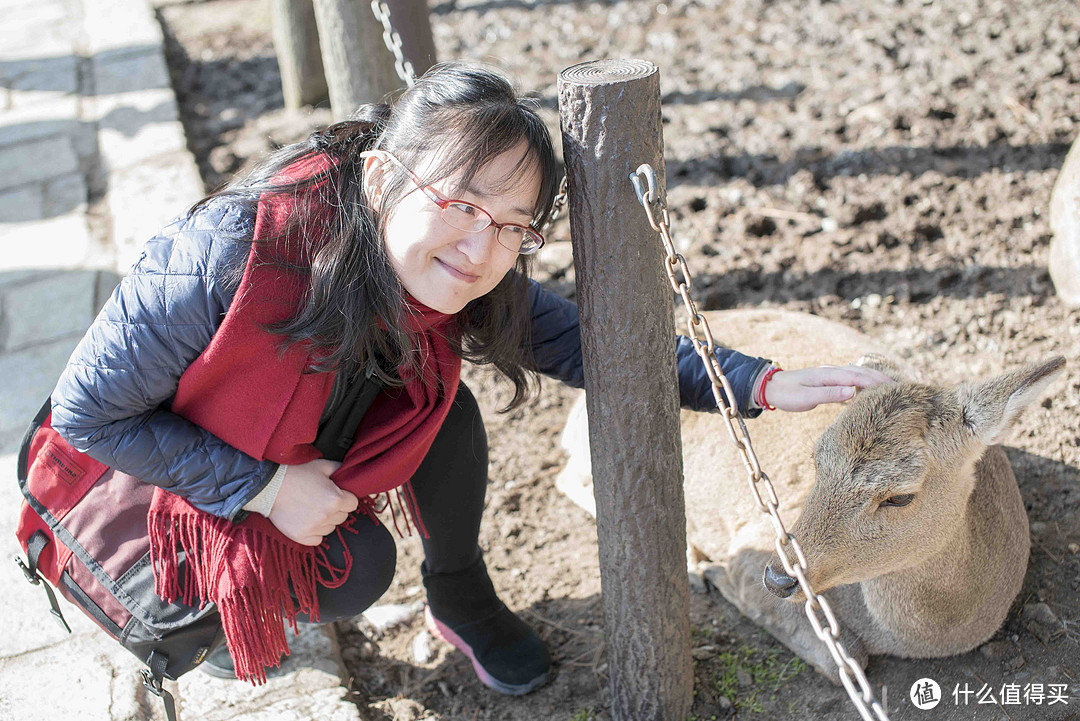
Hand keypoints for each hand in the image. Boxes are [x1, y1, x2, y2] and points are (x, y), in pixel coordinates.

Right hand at [266, 459, 357, 545]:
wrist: (268, 485)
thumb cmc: (296, 473)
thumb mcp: (321, 465)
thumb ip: (340, 470)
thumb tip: (350, 473)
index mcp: (336, 499)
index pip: (353, 504)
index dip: (345, 497)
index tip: (336, 494)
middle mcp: (327, 516)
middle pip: (343, 517)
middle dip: (336, 509)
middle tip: (321, 499)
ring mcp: (314, 528)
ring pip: (330, 528)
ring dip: (325, 521)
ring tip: (311, 508)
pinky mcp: (301, 536)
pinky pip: (317, 539)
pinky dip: (314, 532)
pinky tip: (306, 520)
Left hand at [764, 365, 893, 411]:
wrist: (770, 387)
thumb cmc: (787, 394)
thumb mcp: (806, 398)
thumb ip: (829, 395)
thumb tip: (852, 392)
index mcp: (829, 375)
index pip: (860, 377)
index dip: (879, 383)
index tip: (896, 390)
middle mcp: (832, 372)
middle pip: (863, 373)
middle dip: (882, 381)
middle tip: (902, 391)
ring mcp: (831, 375)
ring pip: (858, 375)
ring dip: (875, 381)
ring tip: (891, 392)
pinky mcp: (829, 382)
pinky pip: (851, 381)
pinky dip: (864, 385)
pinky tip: (870, 394)